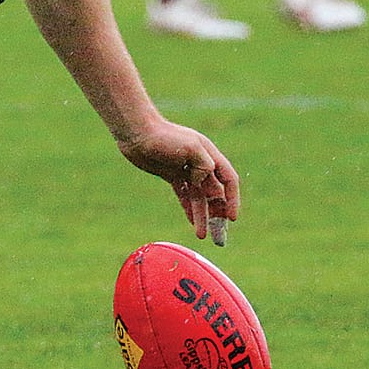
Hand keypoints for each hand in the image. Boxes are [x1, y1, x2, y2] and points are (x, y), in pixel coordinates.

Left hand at [118, 120, 240, 242]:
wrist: (136, 132)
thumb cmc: (163, 136)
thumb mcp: (190, 147)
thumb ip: (204, 165)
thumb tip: (204, 184)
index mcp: (209, 155)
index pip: (229, 180)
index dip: (233, 199)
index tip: (231, 218)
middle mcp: (200, 163)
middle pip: (215, 192)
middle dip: (218, 214)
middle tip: (218, 236)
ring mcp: (185, 169)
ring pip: (199, 197)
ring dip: (202, 216)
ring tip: (202, 236)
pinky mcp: (171, 174)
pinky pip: (184, 195)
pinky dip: (189, 209)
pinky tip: (192, 223)